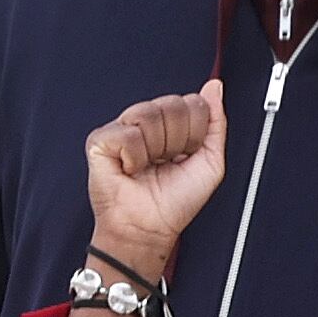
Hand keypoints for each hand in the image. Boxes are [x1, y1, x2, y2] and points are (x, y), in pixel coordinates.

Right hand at [81, 81, 228, 286]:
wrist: (149, 228)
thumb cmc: (175, 202)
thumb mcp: (211, 163)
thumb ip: (216, 123)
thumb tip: (215, 87)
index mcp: (172, 125)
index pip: (192, 103)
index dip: (195, 133)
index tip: (188, 155)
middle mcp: (147, 122)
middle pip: (173, 105)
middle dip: (178, 141)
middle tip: (168, 162)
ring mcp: (123, 128)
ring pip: (150, 115)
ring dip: (157, 149)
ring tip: (149, 166)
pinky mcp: (101, 139)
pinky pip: (128, 134)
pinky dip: (135, 158)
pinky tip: (130, 168)